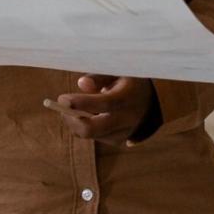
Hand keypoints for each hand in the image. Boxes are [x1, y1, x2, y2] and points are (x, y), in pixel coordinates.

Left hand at [44, 75, 158, 144]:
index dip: (80, 103)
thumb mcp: (118, 72)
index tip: (62, 99)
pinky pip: (94, 137)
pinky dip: (85, 126)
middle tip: (62, 107)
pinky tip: (90, 114)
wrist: (152, 102)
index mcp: (127, 98)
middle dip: (71, 119)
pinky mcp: (118, 141)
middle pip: (91, 129)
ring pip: (89, 134)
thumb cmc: (129, 82)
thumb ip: (99, 77)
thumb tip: (81, 83)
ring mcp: (123, 134)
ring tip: (78, 106)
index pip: (103, 104)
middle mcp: (126, 119)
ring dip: (76, 122)